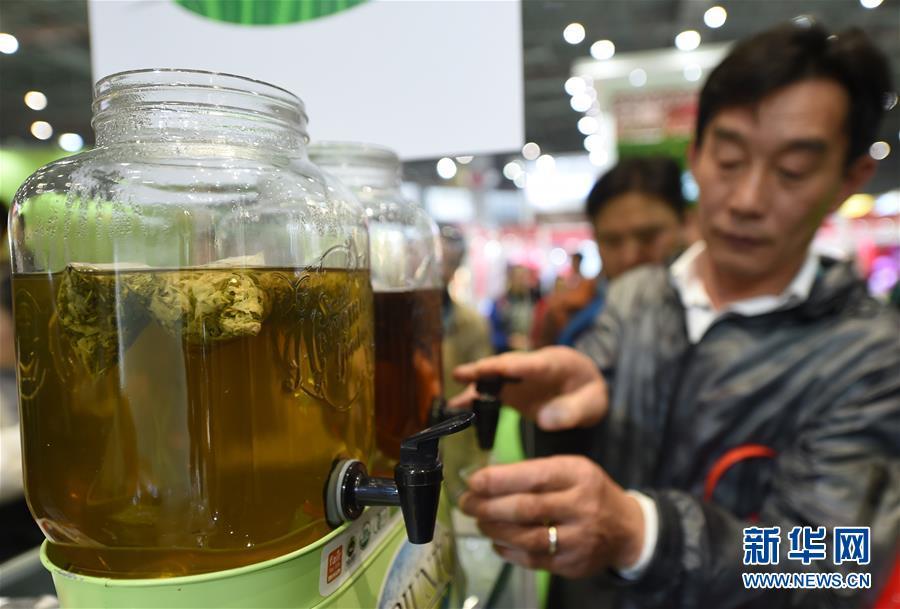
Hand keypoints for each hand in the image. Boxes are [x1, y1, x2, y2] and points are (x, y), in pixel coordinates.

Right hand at [450, 346, 607, 430]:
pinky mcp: (511, 389)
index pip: (532, 363)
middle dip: (484, 370)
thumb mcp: (593, 403)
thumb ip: (573, 411)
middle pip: (506, 366)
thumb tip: (545, 420)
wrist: (585, 390)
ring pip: (493, 378)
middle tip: (461, 375)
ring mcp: (519, 377)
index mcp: (556, 362)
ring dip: (473, 385)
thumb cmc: (590, 393)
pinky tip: (454, 408)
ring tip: (452, 398)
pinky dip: (473, 399)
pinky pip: (490, 392)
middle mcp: (532, 365)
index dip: (511, 366)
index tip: (492, 369)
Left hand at [458, 456, 643, 578]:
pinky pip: (533, 560)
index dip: (498, 480)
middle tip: (466, 503)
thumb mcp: (570, 470)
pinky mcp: (573, 565)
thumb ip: (534, 473)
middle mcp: (582, 507)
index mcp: (578, 475)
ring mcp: (579, 539)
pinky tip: (497, 541)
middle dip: (489, 506)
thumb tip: (486, 481)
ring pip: (527, 538)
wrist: (626, 529)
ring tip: (480, 521)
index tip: (473, 481)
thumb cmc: (588, 492)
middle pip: (527, 508)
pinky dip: (509, 551)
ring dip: (495, 529)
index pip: (534, 477)